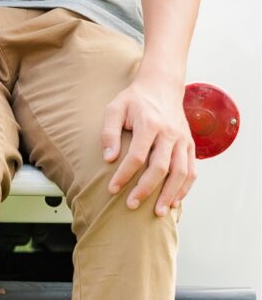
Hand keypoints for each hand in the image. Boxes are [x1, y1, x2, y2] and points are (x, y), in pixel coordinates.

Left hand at [101, 72, 199, 213]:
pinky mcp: (191, 146)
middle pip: (161, 168)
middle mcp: (169, 133)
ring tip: (158, 212)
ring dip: (170, 195)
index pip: (137, 155)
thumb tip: (109, 159)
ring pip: (181, 173)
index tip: (112, 188)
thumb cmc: (134, 100)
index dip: (124, 174)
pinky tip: (175, 201)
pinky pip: (192, 172)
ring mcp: (183, 140)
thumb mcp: (115, 108)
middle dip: (146, 189)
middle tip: (132, 205)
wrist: (161, 86)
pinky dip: (184, 189)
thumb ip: (109, 132)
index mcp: (149, 122)